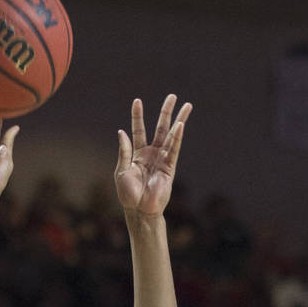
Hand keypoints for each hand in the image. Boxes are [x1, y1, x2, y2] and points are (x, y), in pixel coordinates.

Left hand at [114, 94, 190, 218]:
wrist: (139, 210)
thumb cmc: (128, 194)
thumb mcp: (121, 171)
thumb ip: (124, 151)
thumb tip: (122, 132)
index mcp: (137, 154)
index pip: (138, 130)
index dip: (138, 116)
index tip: (137, 101)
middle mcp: (151, 153)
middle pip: (160, 128)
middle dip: (166, 112)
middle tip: (172, 96)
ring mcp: (162, 159)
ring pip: (171, 135)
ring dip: (178, 120)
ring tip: (186, 106)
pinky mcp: (170, 167)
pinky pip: (174, 149)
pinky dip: (177, 137)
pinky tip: (181, 125)